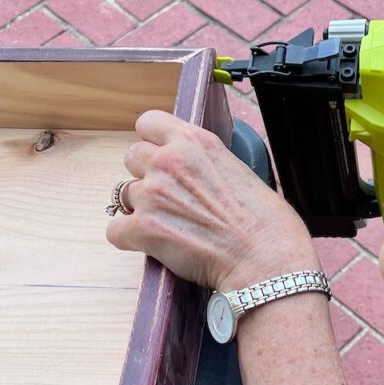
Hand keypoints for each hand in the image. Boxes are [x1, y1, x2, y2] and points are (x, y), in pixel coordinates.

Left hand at [106, 110, 318, 291]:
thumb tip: (197, 178)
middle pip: (131, 157)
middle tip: (169, 201)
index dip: (152, 142)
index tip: (161, 158)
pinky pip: (116, 231)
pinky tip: (155, 247)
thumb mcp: (240, 171)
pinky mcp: (143, 228)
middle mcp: (169, 161)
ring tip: (169, 228)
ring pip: (124, 195)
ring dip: (140, 210)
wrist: (266, 261)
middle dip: (145, 177)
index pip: (149, 122)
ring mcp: (152, 194)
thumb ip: (208, 165)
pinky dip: (130, 240)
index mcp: (196, 142)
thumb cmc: (268, 225)